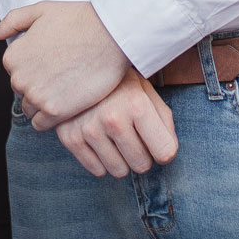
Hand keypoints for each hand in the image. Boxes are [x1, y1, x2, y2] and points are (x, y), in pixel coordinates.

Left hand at [0, 0, 130, 124]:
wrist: (110, 35)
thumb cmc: (77, 19)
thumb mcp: (40, 10)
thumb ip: (12, 22)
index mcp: (12, 57)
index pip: (16, 73)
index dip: (35, 69)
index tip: (53, 63)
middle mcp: (19, 78)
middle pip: (23, 92)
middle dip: (39, 86)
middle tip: (62, 74)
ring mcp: (36, 96)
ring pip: (32, 110)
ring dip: (45, 103)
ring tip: (67, 88)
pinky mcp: (55, 111)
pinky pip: (42, 124)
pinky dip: (52, 117)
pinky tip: (68, 103)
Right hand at [41, 71, 177, 177]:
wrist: (78, 67)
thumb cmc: (119, 83)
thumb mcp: (147, 92)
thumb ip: (164, 121)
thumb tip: (167, 153)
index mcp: (136, 104)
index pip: (164, 152)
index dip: (164, 150)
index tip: (157, 141)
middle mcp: (112, 118)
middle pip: (141, 165)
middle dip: (142, 155)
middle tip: (134, 136)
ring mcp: (89, 129)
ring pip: (119, 171)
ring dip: (121, 159)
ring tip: (115, 136)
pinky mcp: (70, 138)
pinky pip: (97, 171)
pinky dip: (101, 160)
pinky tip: (99, 139)